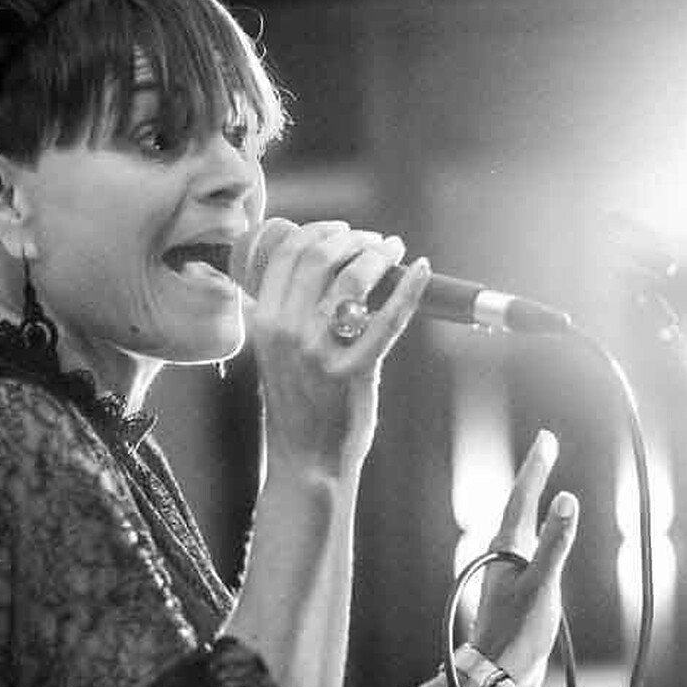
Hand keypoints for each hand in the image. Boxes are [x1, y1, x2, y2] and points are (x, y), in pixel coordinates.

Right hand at [247, 218, 430, 474]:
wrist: (305, 457)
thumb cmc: (297, 401)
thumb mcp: (275, 351)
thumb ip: (285, 312)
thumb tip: (316, 266)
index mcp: (264, 322)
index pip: (287, 254)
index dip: (318, 231)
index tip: (342, 230)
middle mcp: (286, 332)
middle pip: (318, 257)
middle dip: (352, 238)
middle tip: (373, 240)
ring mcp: (319, 352)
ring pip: (351, 280)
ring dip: (378, 255)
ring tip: (392, 251)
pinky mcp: (354, 370)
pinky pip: (388, 319)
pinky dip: (409, 288)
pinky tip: (421, 270)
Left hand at [473, 430, 580, 686]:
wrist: (498, 672)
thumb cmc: (517, 632)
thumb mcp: (542, 585)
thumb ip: (555, 543)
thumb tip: (566, 499)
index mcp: (507, 547)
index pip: (522, 496)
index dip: (536, 466)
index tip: (546, 438)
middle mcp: (505, 554)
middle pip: (520, 504)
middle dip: (534, 474)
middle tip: (546, 446)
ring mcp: (510, 571)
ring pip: (522, 525)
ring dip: (533, 499)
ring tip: (539, 480)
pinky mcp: (518, 588)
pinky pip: (530, 547)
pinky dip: (540, 530)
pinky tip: (542, 537)